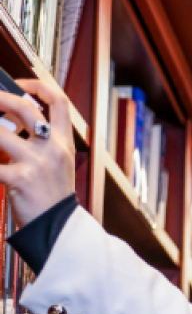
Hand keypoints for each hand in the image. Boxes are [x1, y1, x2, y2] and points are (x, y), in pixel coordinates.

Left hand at [0, 77, 73, 226]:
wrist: (57, 229)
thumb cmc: (52, 198)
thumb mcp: (54, 165)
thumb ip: (38, 142)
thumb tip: (10, 120)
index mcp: (63, 144)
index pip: (59, 103)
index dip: (38, 86)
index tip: (20, 84)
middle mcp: (53, 149)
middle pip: (26, 107)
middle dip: (0, 98)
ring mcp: (37, 163)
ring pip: (0, 132)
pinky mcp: (20, 178)